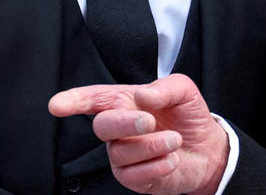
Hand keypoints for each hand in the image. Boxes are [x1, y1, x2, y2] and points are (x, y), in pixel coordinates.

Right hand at [49, 74, 229, 194]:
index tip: (57, 105)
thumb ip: (165, 87)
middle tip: (149, 121)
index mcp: (126, 102)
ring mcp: (124, 155)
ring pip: (121, 152)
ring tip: (175, 140)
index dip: (74, 100)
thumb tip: (144, 96)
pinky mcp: (134, 178)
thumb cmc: (188, 116)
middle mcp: (119, 129)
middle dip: (124, 123)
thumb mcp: (184, 91)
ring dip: (152, 145)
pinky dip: (157, 166)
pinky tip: (172, 159)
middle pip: (103, 125)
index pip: (94, 99)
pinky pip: (134, 176)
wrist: (208, 148)